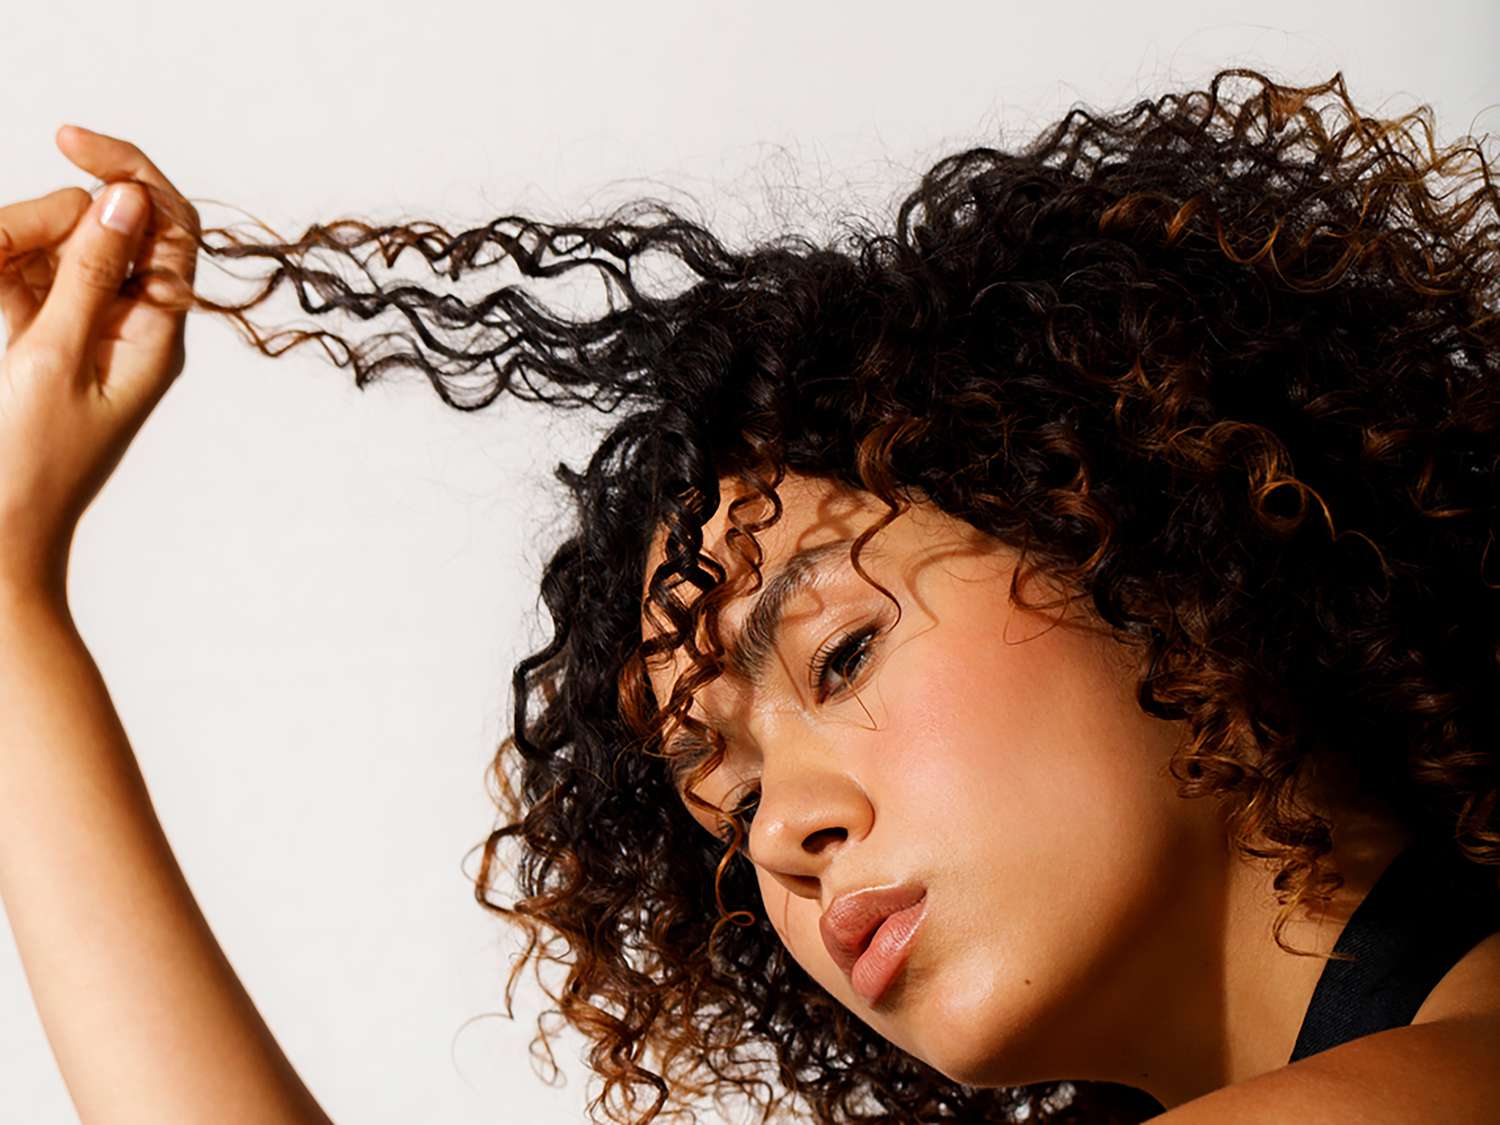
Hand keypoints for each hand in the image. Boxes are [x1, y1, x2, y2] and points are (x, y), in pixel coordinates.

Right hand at [0, 125, 199, 596]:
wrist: (4, 537)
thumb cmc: (34, 462)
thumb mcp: (53, 355)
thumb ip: (89, 273)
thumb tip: (128, 198)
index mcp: (157, 334)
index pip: (171, 226)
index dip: (129, 171)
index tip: (68, 138)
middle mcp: (136, 329)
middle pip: (107, 232)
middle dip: (46, 222)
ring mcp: (91, 336)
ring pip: (58, 254)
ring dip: (11, 249)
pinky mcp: (50, 346)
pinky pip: (29, 285)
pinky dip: (2, 276)